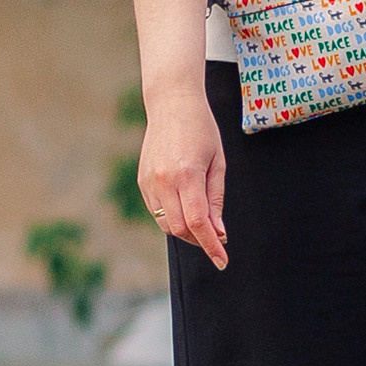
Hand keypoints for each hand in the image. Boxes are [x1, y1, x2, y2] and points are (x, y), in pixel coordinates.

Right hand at [139, 91, 228, 268]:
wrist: (171, 104)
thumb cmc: (202, 131)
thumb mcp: (218, 164)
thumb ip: (216, 200)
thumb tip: (218, 232)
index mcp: (186, 175)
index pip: (198, 223)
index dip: (211, 246)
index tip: (222, 261)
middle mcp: (163, 180)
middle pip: (180, 229)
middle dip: (200, 240)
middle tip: (217, 239)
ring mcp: (149, 181)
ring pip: (166, 224)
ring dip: (187, 232)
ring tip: (204, 224)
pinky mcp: (142, 180)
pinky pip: (157, 212)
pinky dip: (173, 219)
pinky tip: (187, 210)